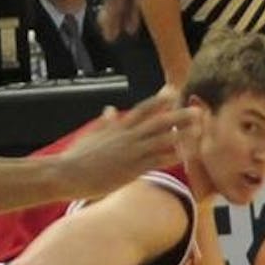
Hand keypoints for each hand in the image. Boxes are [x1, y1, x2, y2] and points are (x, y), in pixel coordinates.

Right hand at [53, 87, 199, 198]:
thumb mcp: (90, 135)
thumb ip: (104, 122)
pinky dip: (171, 156)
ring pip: (161, 139)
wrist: (66, 173)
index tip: (173, 90)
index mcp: (117, 127)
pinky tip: (185, 153)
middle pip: (157, 121)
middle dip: (178, 115)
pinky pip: (156, 160)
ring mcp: (130, 152)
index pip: (142, 109)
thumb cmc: (75, 157)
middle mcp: (126, 137)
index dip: (158, 100)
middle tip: (196, 108)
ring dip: (182, 133)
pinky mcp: (131, 169)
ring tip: (199, 128)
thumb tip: (110, 109)